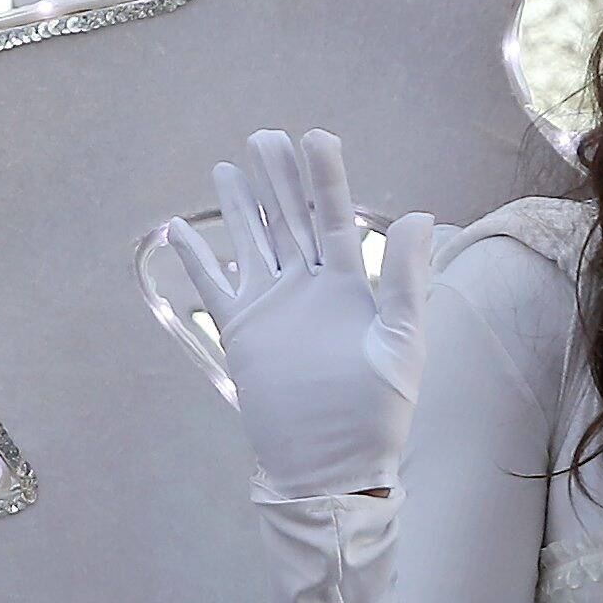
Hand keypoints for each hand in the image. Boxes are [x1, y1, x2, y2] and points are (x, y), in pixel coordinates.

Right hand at [167, 130, 437, 501]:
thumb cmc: (377, 414)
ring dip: (241, 206)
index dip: (327, 178)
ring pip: (254, 242)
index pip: (335, 219)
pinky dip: (198, 260)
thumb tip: (421, 215)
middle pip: (290, 219)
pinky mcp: (243, 332)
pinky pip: (216, 287)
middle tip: (264, 137)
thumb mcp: (402, 344)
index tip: (316, 137)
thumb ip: (408, 281)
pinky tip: (182, 230)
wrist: (330, 465)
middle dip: (278, 179)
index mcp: (352, 288)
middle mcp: (310, 289)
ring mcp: (274, 307)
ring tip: (229, 166)